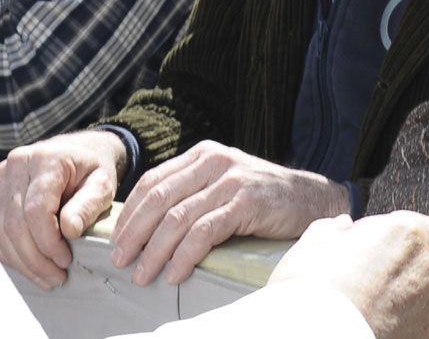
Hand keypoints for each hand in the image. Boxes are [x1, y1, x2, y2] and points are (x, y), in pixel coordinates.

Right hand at [0, 129, 128, 288]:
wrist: (75, 152)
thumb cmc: (90, 170)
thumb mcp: (103, 184)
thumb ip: (88, 205)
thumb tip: (69, 230)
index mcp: (46, 160)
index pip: (36, 210)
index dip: (48, 242)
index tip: (65, 261)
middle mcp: (16, 165)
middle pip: (14, 224)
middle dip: (34, 259)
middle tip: (56, 277)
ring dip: (20, 262)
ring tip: (45, 276)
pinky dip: (5, 253)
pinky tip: (25, 265)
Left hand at [110, 141, 349, 285]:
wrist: (314, 198)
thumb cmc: (264, 197)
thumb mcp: (224, 183)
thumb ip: (193, 192)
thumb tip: (148, 224)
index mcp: (202, 155)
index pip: (153, 181)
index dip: (130, 212)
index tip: (114, 239)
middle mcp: (214, 162)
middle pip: (160, 198)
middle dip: (135, 232)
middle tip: (120, 259)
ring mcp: (231, 181)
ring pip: (179, 217)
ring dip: (156, 250)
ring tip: (143, 274)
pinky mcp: (247, 203)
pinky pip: (205, 231)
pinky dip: (186, 255)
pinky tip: (176, 273)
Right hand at [270, 212, 428, 338]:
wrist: (314, 333)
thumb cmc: (312, 288)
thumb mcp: (315, 243)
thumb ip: (336, 230)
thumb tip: (343, 226)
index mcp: (407, 233)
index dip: (422, 245)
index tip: (400, 256)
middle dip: (413, 277)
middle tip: (375, 288)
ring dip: (419, 308)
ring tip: (379, 315)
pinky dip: (420, 333)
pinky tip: (389, 332)